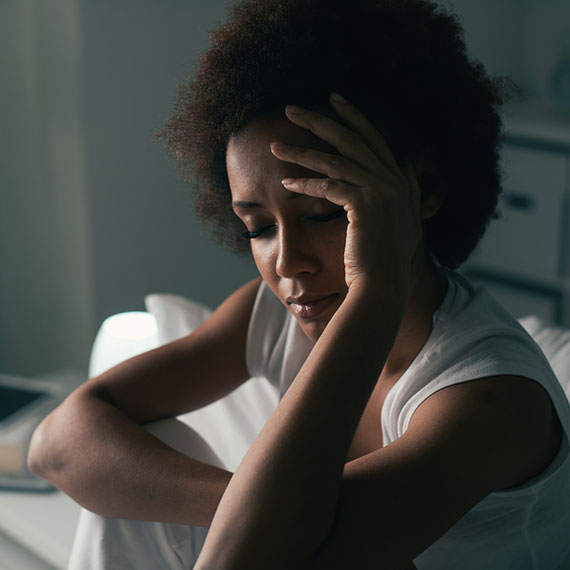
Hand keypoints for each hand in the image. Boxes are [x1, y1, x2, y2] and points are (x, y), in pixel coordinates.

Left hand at [270, 93, 422, 297]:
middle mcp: (393, 180)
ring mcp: (381, 191)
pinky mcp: (364, 205)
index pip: (374, 139)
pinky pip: (328, 187)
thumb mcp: (401, 223)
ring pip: (334, 161)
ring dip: (300, 152)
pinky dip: (305, 185)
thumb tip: (400, 166)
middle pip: (351, 139)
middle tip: (292, 108)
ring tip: (275, 147)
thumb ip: (403, 192)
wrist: (384, 285)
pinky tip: (286, 185)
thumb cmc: (383, 260)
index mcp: (400, 182)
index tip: (334, 100)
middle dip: (320, 119)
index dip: (354, 117)